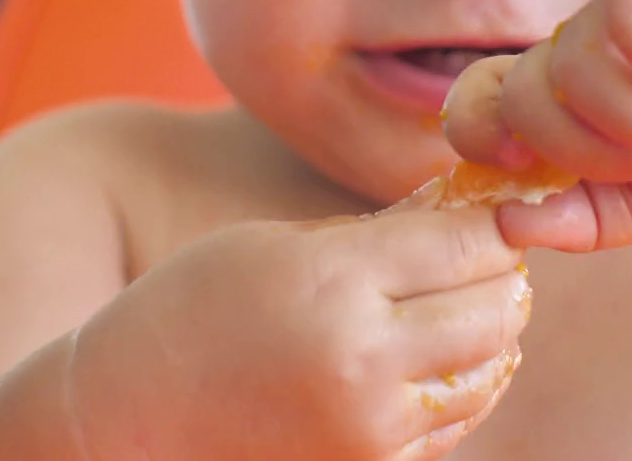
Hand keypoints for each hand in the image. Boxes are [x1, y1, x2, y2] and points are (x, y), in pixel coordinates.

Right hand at [66, 183, 531, 460]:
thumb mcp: (277, 245)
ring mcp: (371, 427)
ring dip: (492, 333)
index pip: (470, 242)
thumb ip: (377, 230)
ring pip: (489, 370)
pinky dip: (464, 387)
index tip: (498, 210)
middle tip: (491, 255)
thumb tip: (466, 204)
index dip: (497, 221)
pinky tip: (439, 360)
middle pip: (497, 307)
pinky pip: (456, 424)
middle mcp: (363, 358)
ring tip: (465, 304)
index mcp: (335, 281)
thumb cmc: (192, 311)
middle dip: (504, 275)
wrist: (127, 420)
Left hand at [445, 0, 631, 250]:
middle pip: (526, 95)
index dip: (485, 141)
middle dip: (590, 153)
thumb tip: (506, 222)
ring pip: (576, 61)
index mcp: (573, 104)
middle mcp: (589, 47)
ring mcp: (629, 3)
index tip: (529, 178)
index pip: (482, 105)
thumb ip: (590, 218)